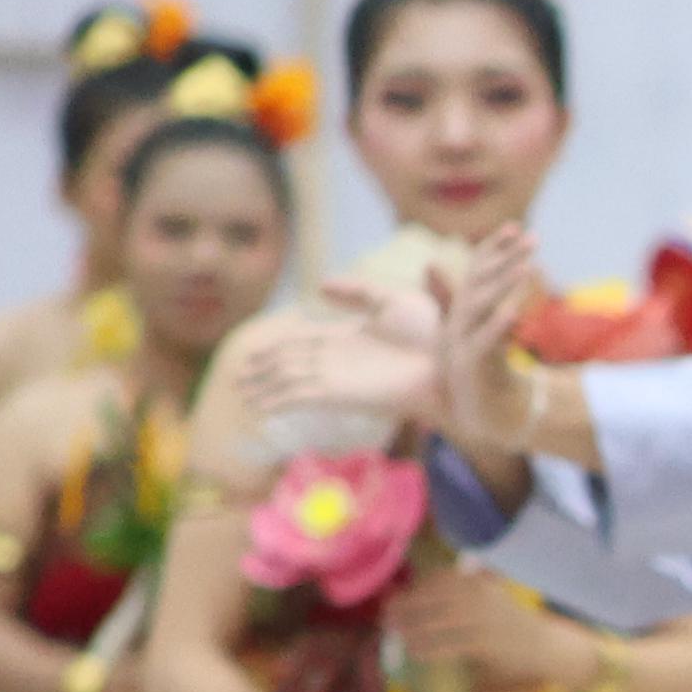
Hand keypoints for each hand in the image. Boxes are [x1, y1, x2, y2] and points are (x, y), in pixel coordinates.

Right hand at [220, 299, 433, 461]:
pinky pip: (301, 396)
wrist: (452, 359)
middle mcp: (339, 360)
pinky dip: (279, 399)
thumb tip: (319, 286)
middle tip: (239, 377)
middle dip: (265, 370)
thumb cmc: (434, 332)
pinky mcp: (341, 393)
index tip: (257, 352)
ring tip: (243, 393)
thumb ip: (358, 291)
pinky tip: (261, 405)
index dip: (279, 347)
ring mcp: (338, 377)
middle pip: (290, 363)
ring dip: (266, 387)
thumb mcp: (392, 300)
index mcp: (349, 339)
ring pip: (290, 380)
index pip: (304, 342)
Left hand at [385, 559, 599, 691]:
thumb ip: (470, 582)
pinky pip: (448, 645)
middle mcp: (480, 597)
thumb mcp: (494, 593)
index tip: (397, 596)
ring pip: (436, 622)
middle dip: (406, 607)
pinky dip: (428, 648)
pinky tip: (416, 651)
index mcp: (481, 583)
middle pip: (433, 599)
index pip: (440, 580)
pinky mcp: (484, 644)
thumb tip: (427, 584)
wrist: (545, 645)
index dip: (415, 588)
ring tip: (396, 634)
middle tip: (387, 615)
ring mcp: (482, 621)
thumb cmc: (514, 622)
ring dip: (412, 628)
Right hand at [435, 227, 543, 447]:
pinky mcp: (469, 370)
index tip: (515, 226)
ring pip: (479, 308)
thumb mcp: (489, 337)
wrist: (486, 421)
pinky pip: (484, 342)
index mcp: (460, 315)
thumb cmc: (489, 378)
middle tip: (532, 237)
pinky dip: (498, 324)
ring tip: (528, 266)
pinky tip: (515, 309)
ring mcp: (458, 347)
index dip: (492, 248)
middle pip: (478, 284)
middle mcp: (455, 326)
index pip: (474, 273)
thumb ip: (487, 304)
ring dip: (503, 285)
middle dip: (504, 259)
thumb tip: (486, 271)